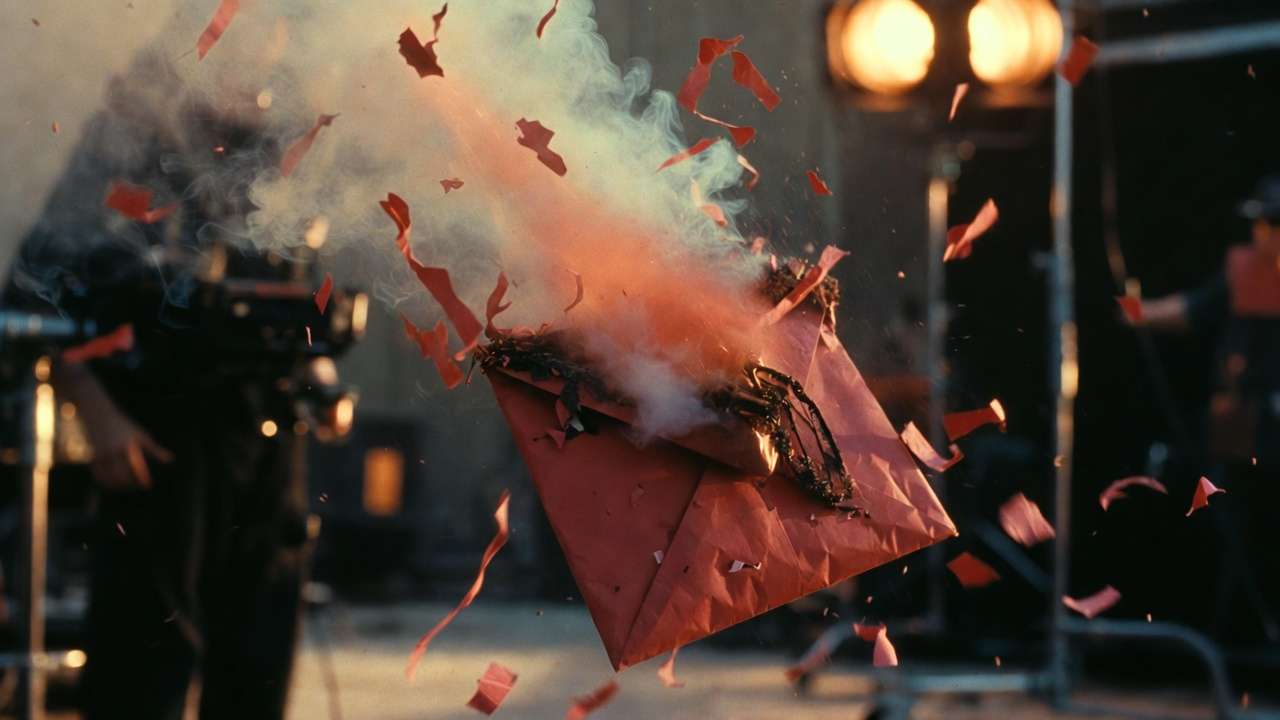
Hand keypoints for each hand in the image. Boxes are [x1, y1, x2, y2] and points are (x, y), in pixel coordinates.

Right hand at [52, 362, 173, 489]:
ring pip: (108, 479)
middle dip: (130, 485)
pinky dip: (107, 483)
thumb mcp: (140, 435)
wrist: (98, 415)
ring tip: (127, 486)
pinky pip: (99, 476)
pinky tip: (115, 484)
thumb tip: (170, 460)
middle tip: (138, 486)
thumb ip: (154, 449)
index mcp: (127, 446)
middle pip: (120, 477)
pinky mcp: (92, 459)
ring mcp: (100, 456)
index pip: (136, 467)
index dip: (142, 478)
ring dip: (118, 486)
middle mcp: (113, 452)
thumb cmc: (123, 426)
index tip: (148, 485)